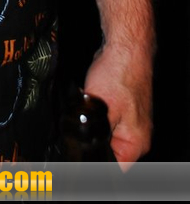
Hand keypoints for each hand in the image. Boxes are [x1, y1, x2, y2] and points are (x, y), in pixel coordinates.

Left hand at [84, 42, 152, 169]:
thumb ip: (93, 136)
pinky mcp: (121, 106)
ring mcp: (129, 120)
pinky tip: (87, 99)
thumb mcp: (98, 111)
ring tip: (85, 109)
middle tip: (79, 125)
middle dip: (89, 139)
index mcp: (135, 144)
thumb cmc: (117, 76)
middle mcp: (135, 135)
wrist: (124, 47)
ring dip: (90, 123)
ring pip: (102, 131)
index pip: (113, 167)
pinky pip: (103, 116)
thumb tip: (83, 150)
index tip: (77, 152)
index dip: (93, 162)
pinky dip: (93, 110)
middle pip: (107, 149)